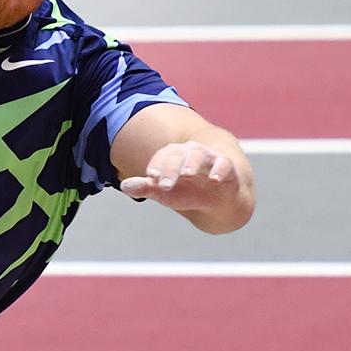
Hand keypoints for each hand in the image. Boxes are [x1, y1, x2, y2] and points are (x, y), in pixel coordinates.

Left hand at [120, 141, 243, 212]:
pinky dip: (219, 170)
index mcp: (174, 156)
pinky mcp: (226, 167)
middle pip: (178, 155)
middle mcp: (190, 153)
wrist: (217, 198)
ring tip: (186, 174)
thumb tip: (124, 186)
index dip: (157, 164)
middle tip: (163, 185)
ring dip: (192, 163)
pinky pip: (224, 164)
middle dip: (170, 169)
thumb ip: (146, 187)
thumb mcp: (165, 191)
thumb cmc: (187, 190)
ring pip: (199, 154)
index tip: (150, 176)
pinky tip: (214, 179)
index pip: (163, 156)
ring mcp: (209, 158)